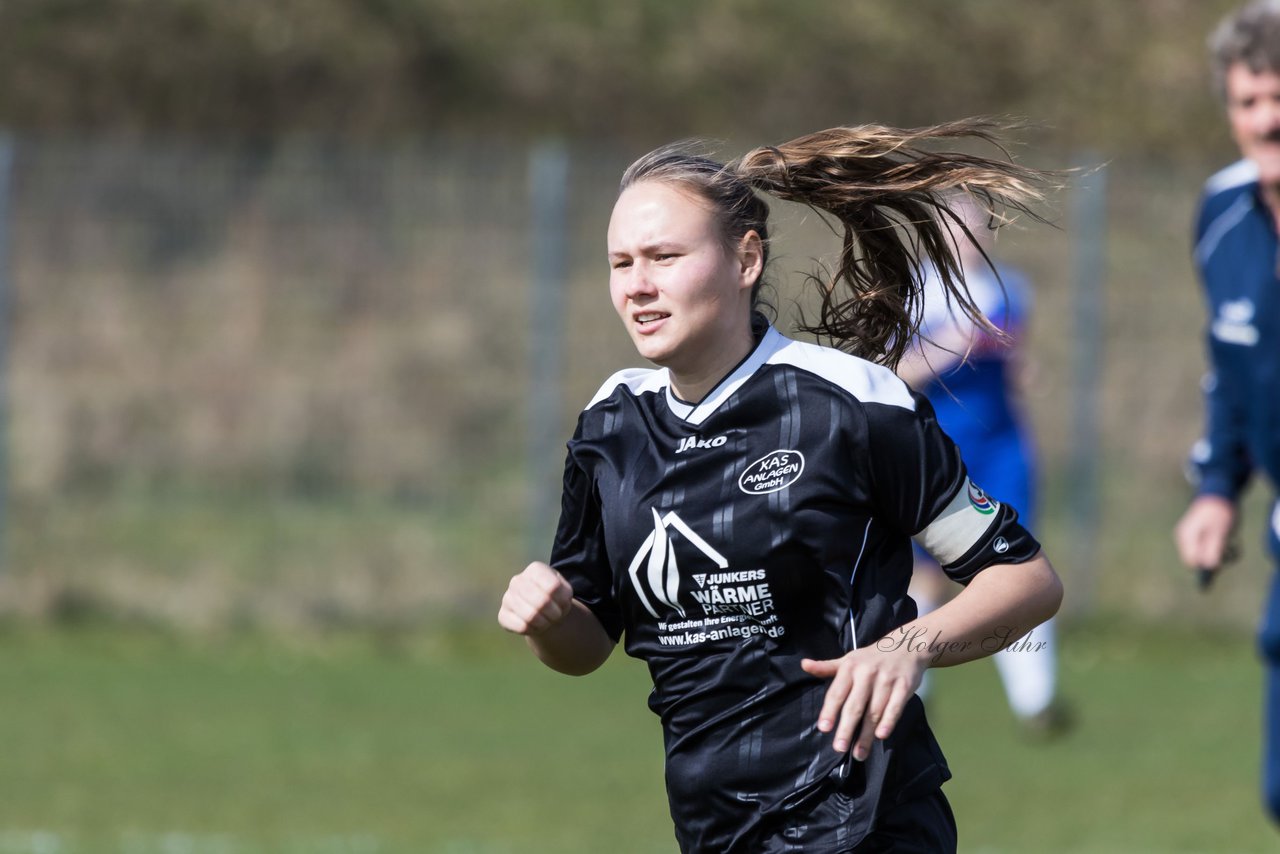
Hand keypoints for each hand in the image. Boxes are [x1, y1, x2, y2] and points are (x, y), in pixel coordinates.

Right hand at [498, 561, 575, 635]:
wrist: (543, 612)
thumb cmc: (556, 598)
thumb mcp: (565, 592)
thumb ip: (563, 593)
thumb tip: (545, 602)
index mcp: (535, 569)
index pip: (554, 587)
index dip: (564, 601)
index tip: (563, 603)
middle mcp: (518, 580)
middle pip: (542, 602)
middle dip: (554, 614)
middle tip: (556, 615)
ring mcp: (507, 597)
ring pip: (531, 616)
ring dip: (545, 623)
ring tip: (545, 620)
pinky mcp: (502, 615)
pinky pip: (521, 627)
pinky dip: (533, 630)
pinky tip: (533, 625)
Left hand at [800, 642, 926, 760]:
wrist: (906, 645)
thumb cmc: (871, 658)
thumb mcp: (848, 660)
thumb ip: (826, 667)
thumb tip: (804, 665)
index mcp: (850, 668)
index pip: (837, 692)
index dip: (830, 711)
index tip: (824, 728)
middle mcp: (866, 674)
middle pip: (854, 706)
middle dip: (846, 728)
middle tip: (839, 747)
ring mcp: (886, 680)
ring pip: (874, 711)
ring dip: (867, 734)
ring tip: (859, 752)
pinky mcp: (904, 686)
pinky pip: (895, 708)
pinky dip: (888, 722)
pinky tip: (881, 736)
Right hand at [1173, 495, 1235, 573]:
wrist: (1218, 494)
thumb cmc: (1219, 512)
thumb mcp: (1219, 531)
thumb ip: (1212, 548)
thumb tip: (1209, 566)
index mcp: (1186, 536)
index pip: (1191, 561)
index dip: (1205, 565)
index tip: (1220, 563)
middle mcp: (1184, 538)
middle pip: (1196, 560)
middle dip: (1212, 560)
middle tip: (1228, 551)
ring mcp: (1189, 536)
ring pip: (1201, 555)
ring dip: (1216, 555)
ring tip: (1230, 545)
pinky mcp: (1196, 536)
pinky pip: (1204, 549)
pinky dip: (1216, 549)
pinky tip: (1226, 542)